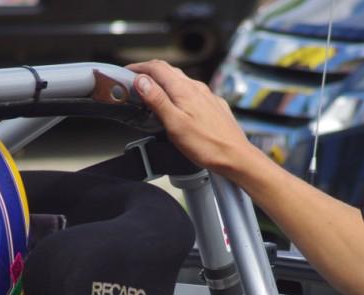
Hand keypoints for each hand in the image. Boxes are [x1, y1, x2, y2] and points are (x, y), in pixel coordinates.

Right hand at [127, 60, 257, 174]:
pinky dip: (179, 92)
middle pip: (169, 71)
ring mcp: (208, 96)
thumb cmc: (207, 145)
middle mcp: (197, 88)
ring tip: (154, 90)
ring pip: (182, 80)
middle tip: (136, 79)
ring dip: (165, 81)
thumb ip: (157, 100)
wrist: (236, 157)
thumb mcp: (174, 124)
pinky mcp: (214, 106)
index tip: (127, 71)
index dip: (139, 67)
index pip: (157, 68)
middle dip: (150, 72)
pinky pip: (194, 92)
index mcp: (184, 90)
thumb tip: (141, 80)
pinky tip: (179, 104)